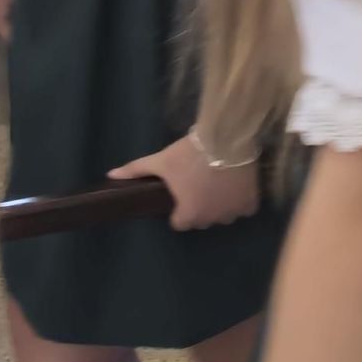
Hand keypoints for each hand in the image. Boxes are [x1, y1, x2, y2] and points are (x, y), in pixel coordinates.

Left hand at [110, 131, 259, 228]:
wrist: (227, 138)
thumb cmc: (189, 154)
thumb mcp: (160, 160)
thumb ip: (136, 171)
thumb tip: (110, 175)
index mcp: (188, 214)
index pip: (179, 223)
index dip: (178, 210)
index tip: (179, 195)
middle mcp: (211, 219)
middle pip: (202, 220)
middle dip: (199, 207)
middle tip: (197, 185)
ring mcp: (233, 212)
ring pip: (223, 215)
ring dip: (219, 205)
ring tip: (216, 183)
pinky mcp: (250, 202)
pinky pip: (244, 209)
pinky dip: (240, 202)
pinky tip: (234, 186)